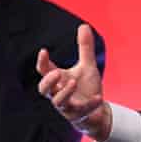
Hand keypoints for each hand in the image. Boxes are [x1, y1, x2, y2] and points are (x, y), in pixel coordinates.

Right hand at [36, 24, 109, 140]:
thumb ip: (84, 48)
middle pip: (43, 89)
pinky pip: (81, 111)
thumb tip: (84, 25)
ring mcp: (66, 106)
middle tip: (56, 73)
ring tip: (73, 82)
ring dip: (64, 92)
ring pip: (58, 102)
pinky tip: (99, 97)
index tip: (44, 51)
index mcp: (58, 80)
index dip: (42, 62)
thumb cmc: (87, 88)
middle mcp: (58, 93)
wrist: (97, 111)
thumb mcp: (87, 66)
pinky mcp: (77, 116)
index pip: (43, 71)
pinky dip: (90, 104)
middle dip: (47, 81)